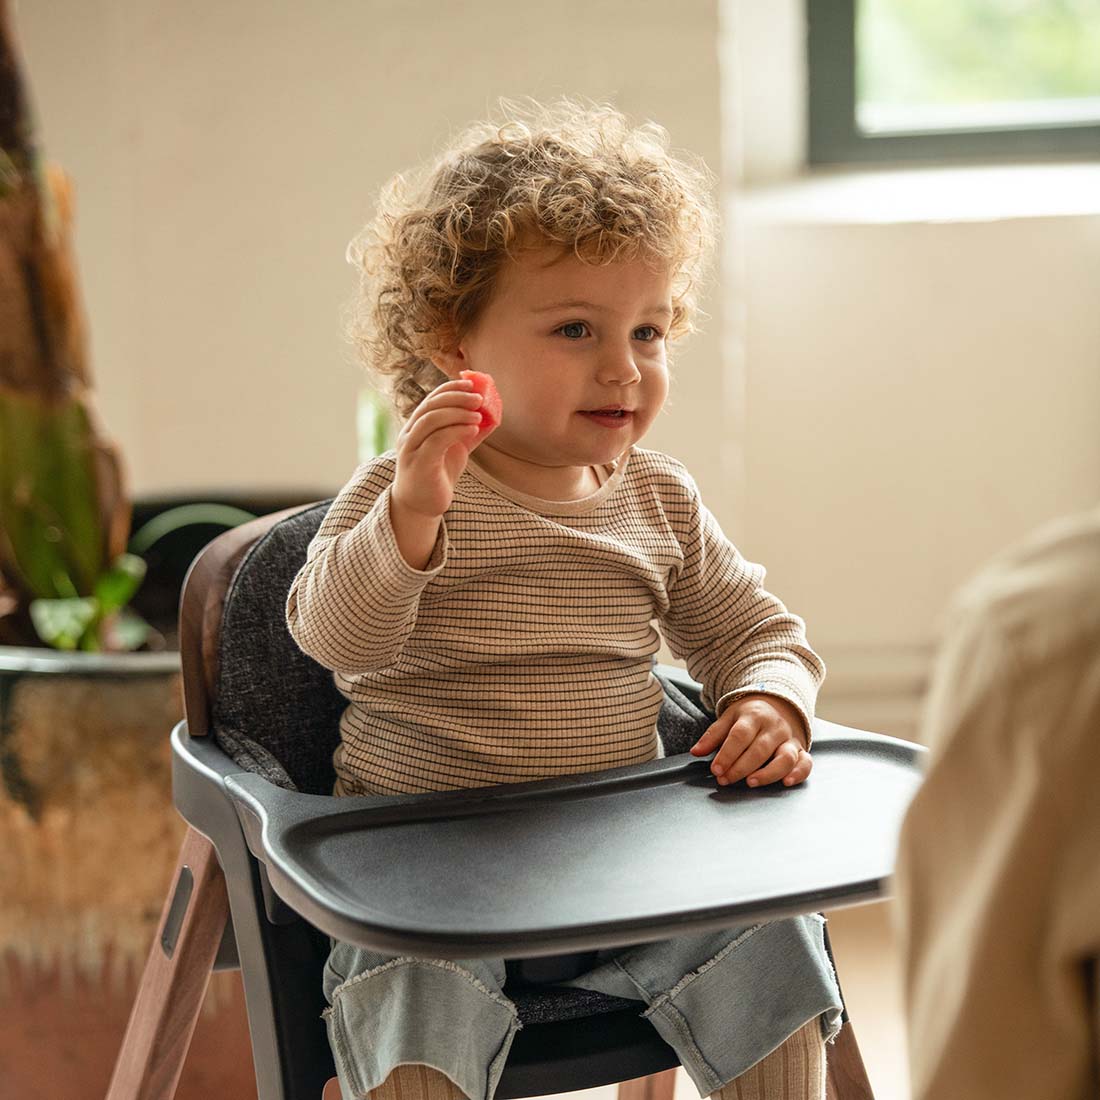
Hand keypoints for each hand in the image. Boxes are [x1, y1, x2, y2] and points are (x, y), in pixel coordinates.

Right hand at [392, 377, 490, 519]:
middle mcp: (409, 434)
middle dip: (457, 397)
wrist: (422, 505)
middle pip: (431, 405)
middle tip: (479, 398)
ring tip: (478, 416)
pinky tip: (473, 429)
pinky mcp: (419, 463)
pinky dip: (456, 430)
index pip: (431, 398)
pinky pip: (436, 440)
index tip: (471, 384)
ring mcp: (411, 448)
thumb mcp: (457, 449)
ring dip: (457, 413)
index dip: (451, 387)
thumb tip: (493, 415)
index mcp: (416, 426)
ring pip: (431, 419)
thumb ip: (469, 431)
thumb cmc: (438, 474)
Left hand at [688, 694, 811, 788]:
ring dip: (768, 773)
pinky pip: (805, 763)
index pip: (740, 735)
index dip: (727, 754)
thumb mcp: (729, 717)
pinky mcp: (801, 750)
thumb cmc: (750, 715)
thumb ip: (713, 735)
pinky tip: (786, 783)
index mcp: (753, 716)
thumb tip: (695, 751)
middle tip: (725, 780)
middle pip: (759, 749)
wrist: (778, 703)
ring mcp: (789, 739)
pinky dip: (798, 773)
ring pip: (784, 757)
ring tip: (750, 783)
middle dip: (741, 767)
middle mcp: (774, 727)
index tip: (715, 769)